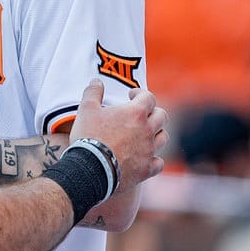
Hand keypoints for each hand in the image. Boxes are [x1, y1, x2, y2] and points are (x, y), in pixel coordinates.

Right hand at [70, 79, 167, 193]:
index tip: (131, 96)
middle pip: (162, 116)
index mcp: (135, 113)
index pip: (149, 97)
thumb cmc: (89, 136)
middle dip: (153, 112)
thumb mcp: (86, 109)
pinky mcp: (147, 169)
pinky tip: (146, 158)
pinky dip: (154, 158)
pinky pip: (159, 162)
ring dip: (156, 133)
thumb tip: (97, 81)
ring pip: (163, 137)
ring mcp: (149, 150)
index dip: (140, 94)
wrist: (92, 169)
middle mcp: (147, 130)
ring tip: (144, 134)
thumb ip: (93, 92)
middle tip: (141, 114)